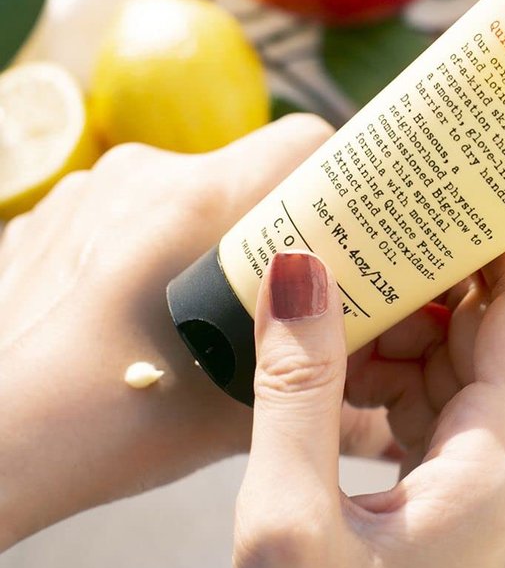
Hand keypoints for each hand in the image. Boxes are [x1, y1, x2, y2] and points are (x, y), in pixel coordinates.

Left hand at [0, 115, 338, 548]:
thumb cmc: (105, 426)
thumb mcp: (235, 414)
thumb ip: (317, 393)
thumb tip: (383, 414)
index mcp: (194, 202)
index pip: (304, 141)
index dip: (342, 178)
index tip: (351, 226)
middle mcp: (143, 171)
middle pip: (249, 172)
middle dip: (275, 224)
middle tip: (283, 288)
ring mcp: (91, 185)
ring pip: (191, 189)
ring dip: (213, 236)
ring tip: (206, 305)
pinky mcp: (58, 208)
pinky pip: (136, 206)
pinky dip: (158, 242)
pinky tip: (145, 304)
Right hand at [227, 235, 504, 567]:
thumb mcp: (285, 518)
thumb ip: (295, 386)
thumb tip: (298, 267)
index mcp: (504, 466)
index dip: (503, 230)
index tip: (461, 175)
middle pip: (491, 326)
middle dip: (428, 272)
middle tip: (362, 229)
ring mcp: (496, 480)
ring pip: (459, 360)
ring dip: (398, 328)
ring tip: (328, 318)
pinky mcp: (465, 491)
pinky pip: (438, 399)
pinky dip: (392, 372)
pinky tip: (336, 374)